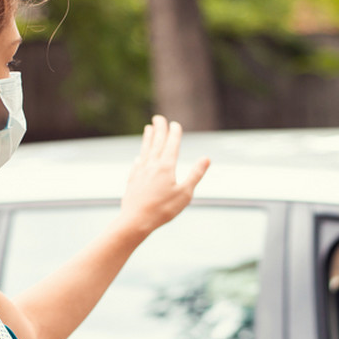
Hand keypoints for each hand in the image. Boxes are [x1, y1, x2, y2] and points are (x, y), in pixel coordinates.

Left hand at [118, 115, 210, 235]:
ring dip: (147, 139)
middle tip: (158, 117)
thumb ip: (195, 174)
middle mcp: (152, 166)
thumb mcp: (185, 193)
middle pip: (156, 143)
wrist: (135, 221)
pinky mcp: (132, 181)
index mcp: (166, 167)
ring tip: (147, 129)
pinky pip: (137, 165)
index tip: (175, 124)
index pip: (171, 145)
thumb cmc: (163, 209)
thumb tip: (206, 158)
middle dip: (158, 129)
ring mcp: (140, 173)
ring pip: (145, 151)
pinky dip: (140, 158)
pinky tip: (139, 158)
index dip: (174, 133)